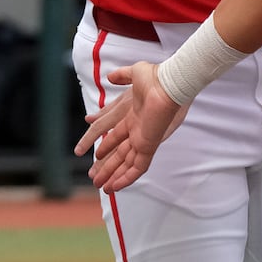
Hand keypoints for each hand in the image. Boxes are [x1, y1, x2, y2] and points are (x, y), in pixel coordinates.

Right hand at [75, 60, 188, 191]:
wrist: (169, 83)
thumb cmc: (154, 76)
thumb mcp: (134, 74)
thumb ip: (122, 77)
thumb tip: (109, 77)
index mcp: (131, 116)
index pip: (114, 135)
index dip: (103, 145)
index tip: (93, 154)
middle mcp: (136, 131)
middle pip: (118, 154)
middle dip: (106, 166)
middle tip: (94, 178)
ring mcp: (142, 140)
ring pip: (126, 163)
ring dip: (113, 175)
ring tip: (102, 187)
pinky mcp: (148, 145)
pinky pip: (137, 166)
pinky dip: (127, 177)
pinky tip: (116, 186)